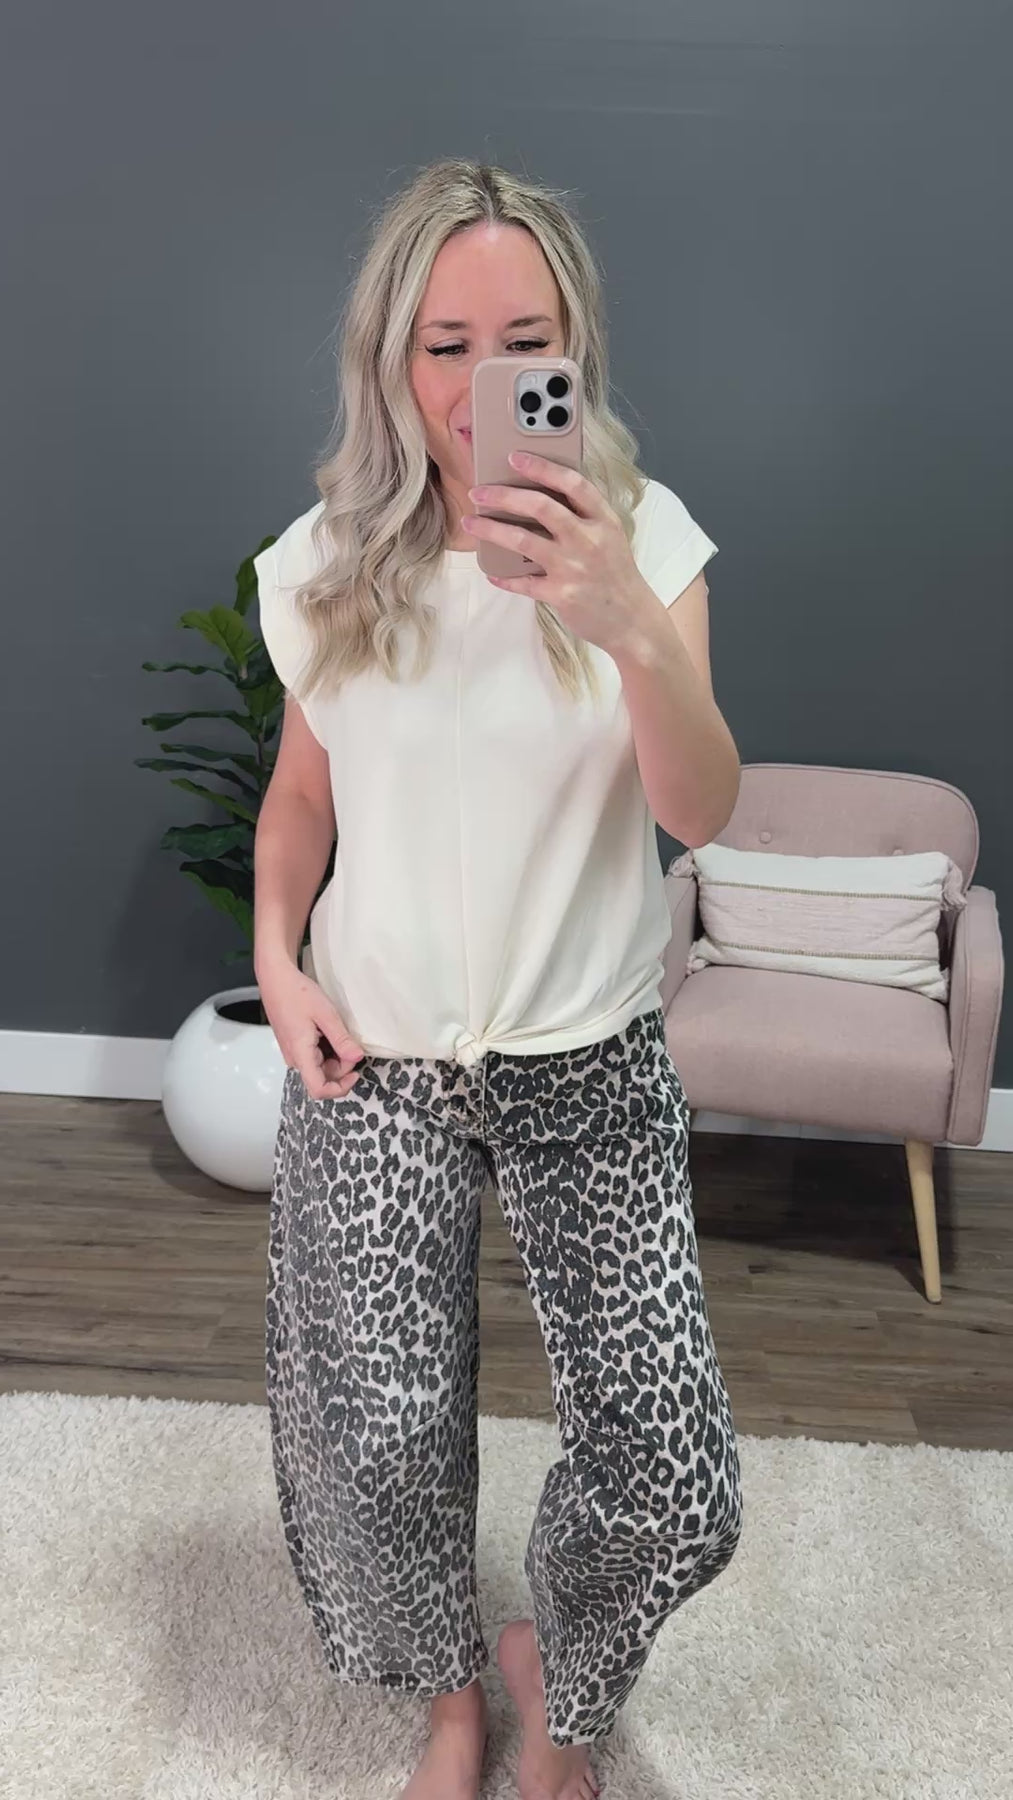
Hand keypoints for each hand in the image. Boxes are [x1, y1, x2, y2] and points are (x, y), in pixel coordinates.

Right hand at [257, 956, 364, 1099]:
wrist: (275, 979)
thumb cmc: (296, 992)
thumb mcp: (326, 1014)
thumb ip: (342, 1040)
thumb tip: (357, 1058)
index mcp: (300, 1054)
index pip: (319, 1090)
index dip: (340, 1088)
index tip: (355, 1072)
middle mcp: (295, 1059)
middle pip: (323, 1078)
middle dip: (342, 1066)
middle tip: (349, 1041)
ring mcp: (293, 1053)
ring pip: (320, 1067)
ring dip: (335, 1056)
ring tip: (337, 1031)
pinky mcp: (295, 1046)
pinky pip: (314, 1056)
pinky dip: (327, 1049)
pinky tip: (328, 1031)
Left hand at [462, 449, 657, 655]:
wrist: (631, 620)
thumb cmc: (616, 574)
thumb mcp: (610, 536)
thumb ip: (583, 516)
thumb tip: (539, 495)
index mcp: (603, 519)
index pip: (573, 483)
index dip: (542, 467)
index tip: (515, 457)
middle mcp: (589, 540)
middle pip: (541, 507)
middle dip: (504, 495)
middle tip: (479, 492)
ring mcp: (574, 568)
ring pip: (523, 541)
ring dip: (491, 529)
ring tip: (470, 522)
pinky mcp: (561, 595)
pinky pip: (523, 582)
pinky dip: (504, 576)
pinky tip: (491, 571)